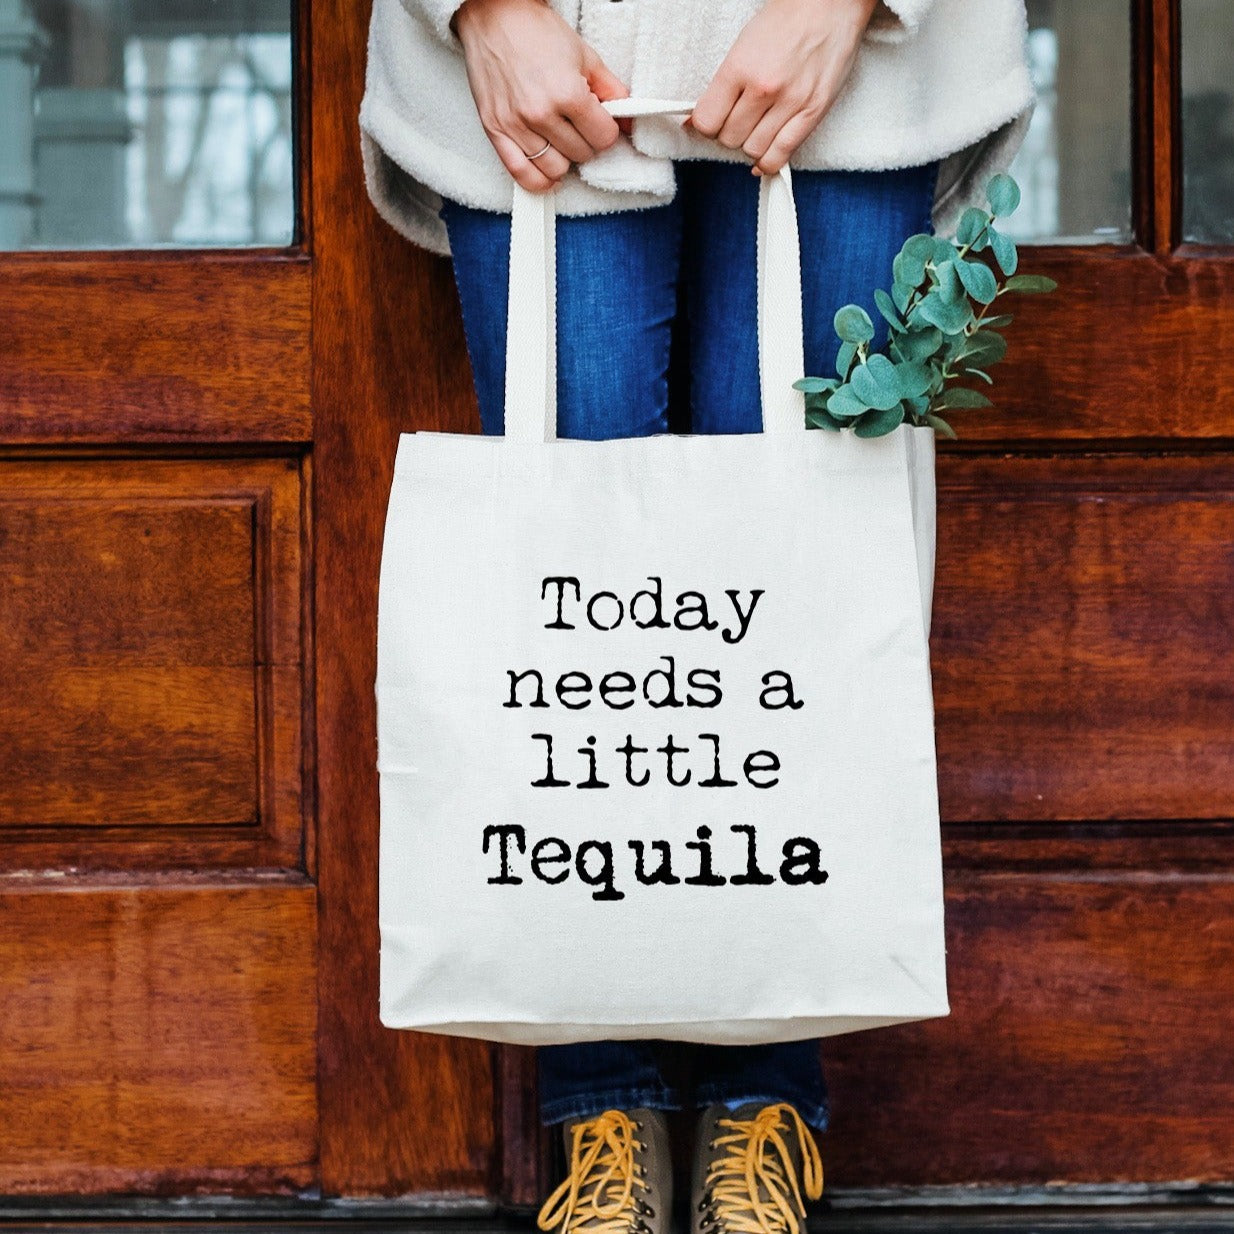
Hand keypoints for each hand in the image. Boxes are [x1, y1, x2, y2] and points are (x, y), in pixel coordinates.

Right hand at [453, 0, 627, 191]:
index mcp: (567, 93)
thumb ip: (612, 91)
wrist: (494, 16)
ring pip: (555, 169)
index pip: (603, 138)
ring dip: (564, 159)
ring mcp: (516, 125)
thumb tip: (628, 121)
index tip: (600, 122)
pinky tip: (548, 174)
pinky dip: (539, 181)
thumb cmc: (536, 32)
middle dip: (586, 142)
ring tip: (561, 141)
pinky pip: (521, 175)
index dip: (606, 131)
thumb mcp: (585, 55)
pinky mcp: (495, 131)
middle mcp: (541, 113)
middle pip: (581, 155)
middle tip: (578, 125)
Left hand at [689, 0, 879, 174]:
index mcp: (740, 66)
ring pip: (753, 150)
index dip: (705, 126)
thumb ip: (722, 86)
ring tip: (755, 130)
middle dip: (728, 134)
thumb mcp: (743, 45)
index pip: (707, 121)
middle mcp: (764, 87)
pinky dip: (768, 163)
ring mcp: (791, 101)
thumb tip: (696, 122)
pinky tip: (763, 158)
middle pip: (729, 139)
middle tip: (737, 121)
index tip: (712, 122)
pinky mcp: (814, 112)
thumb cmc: (786, 20)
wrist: (830, 2)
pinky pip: (782, 154)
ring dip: (749, 145)